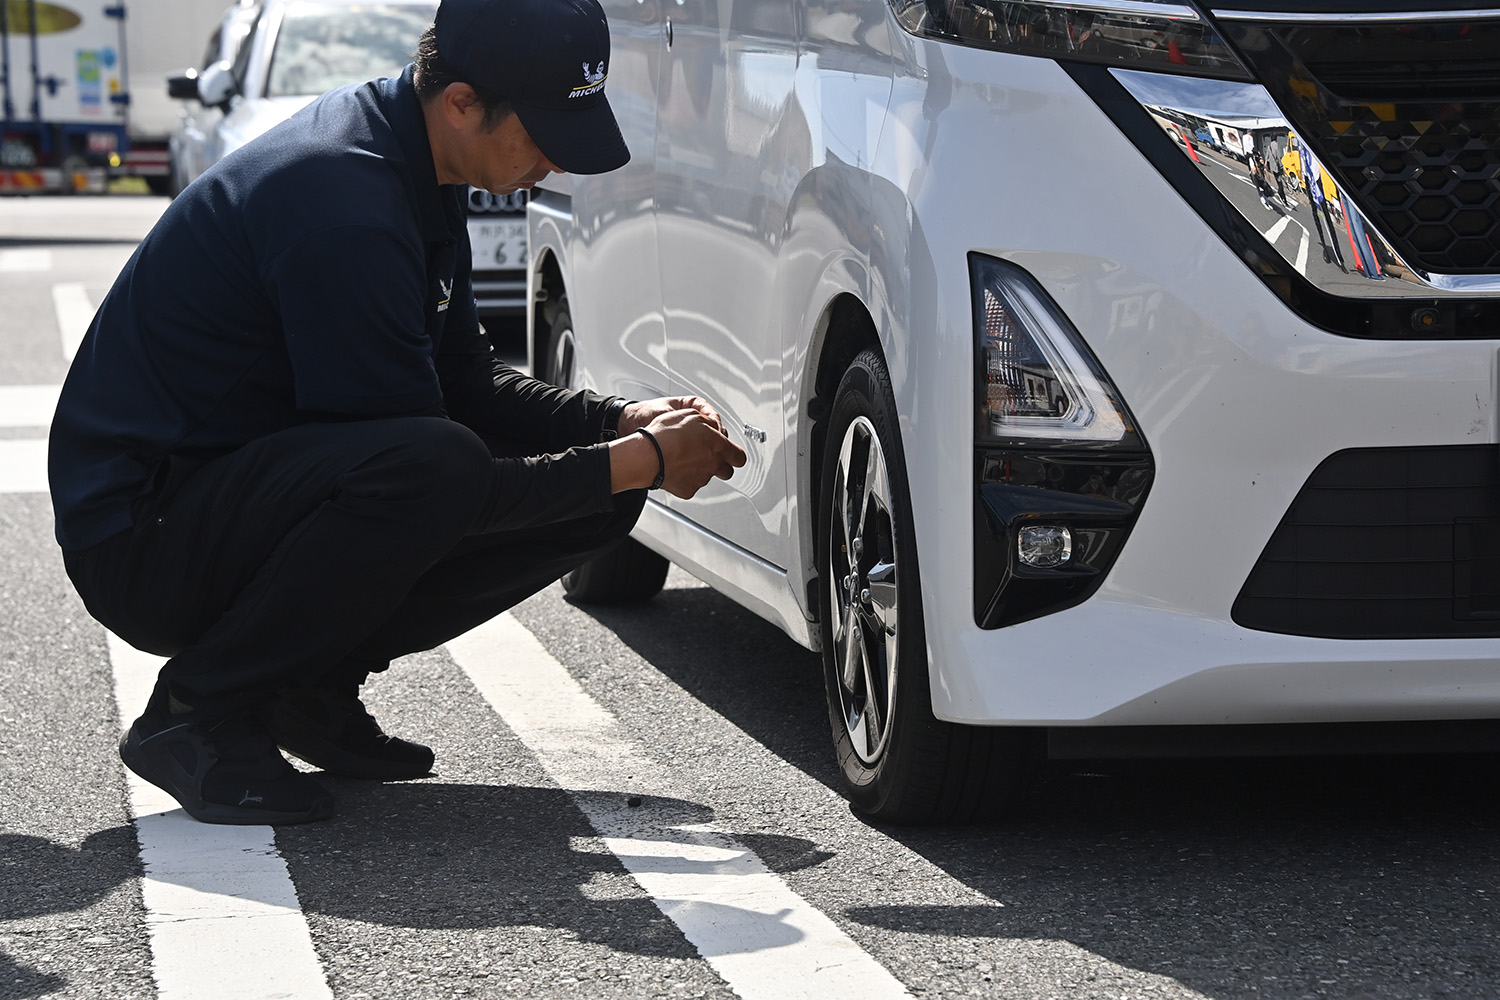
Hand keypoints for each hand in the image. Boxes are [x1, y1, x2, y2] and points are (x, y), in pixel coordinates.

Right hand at [607, 401, 746, 497]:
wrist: (647, 456)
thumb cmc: (666, 435)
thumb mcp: (691, 415)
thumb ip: (708, 423)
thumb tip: (713, 427)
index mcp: (718, 446)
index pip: (739, 456)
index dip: (736, 454)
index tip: (733, 453)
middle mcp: (713, 465)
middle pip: (727, 470)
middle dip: (720, 464)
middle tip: (706, 455)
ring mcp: (701, 479)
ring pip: (707, 476)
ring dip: (699, 469)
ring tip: (682, 458)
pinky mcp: (688, 490)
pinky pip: (691, 484)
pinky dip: (685, 478)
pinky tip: (674, 468)